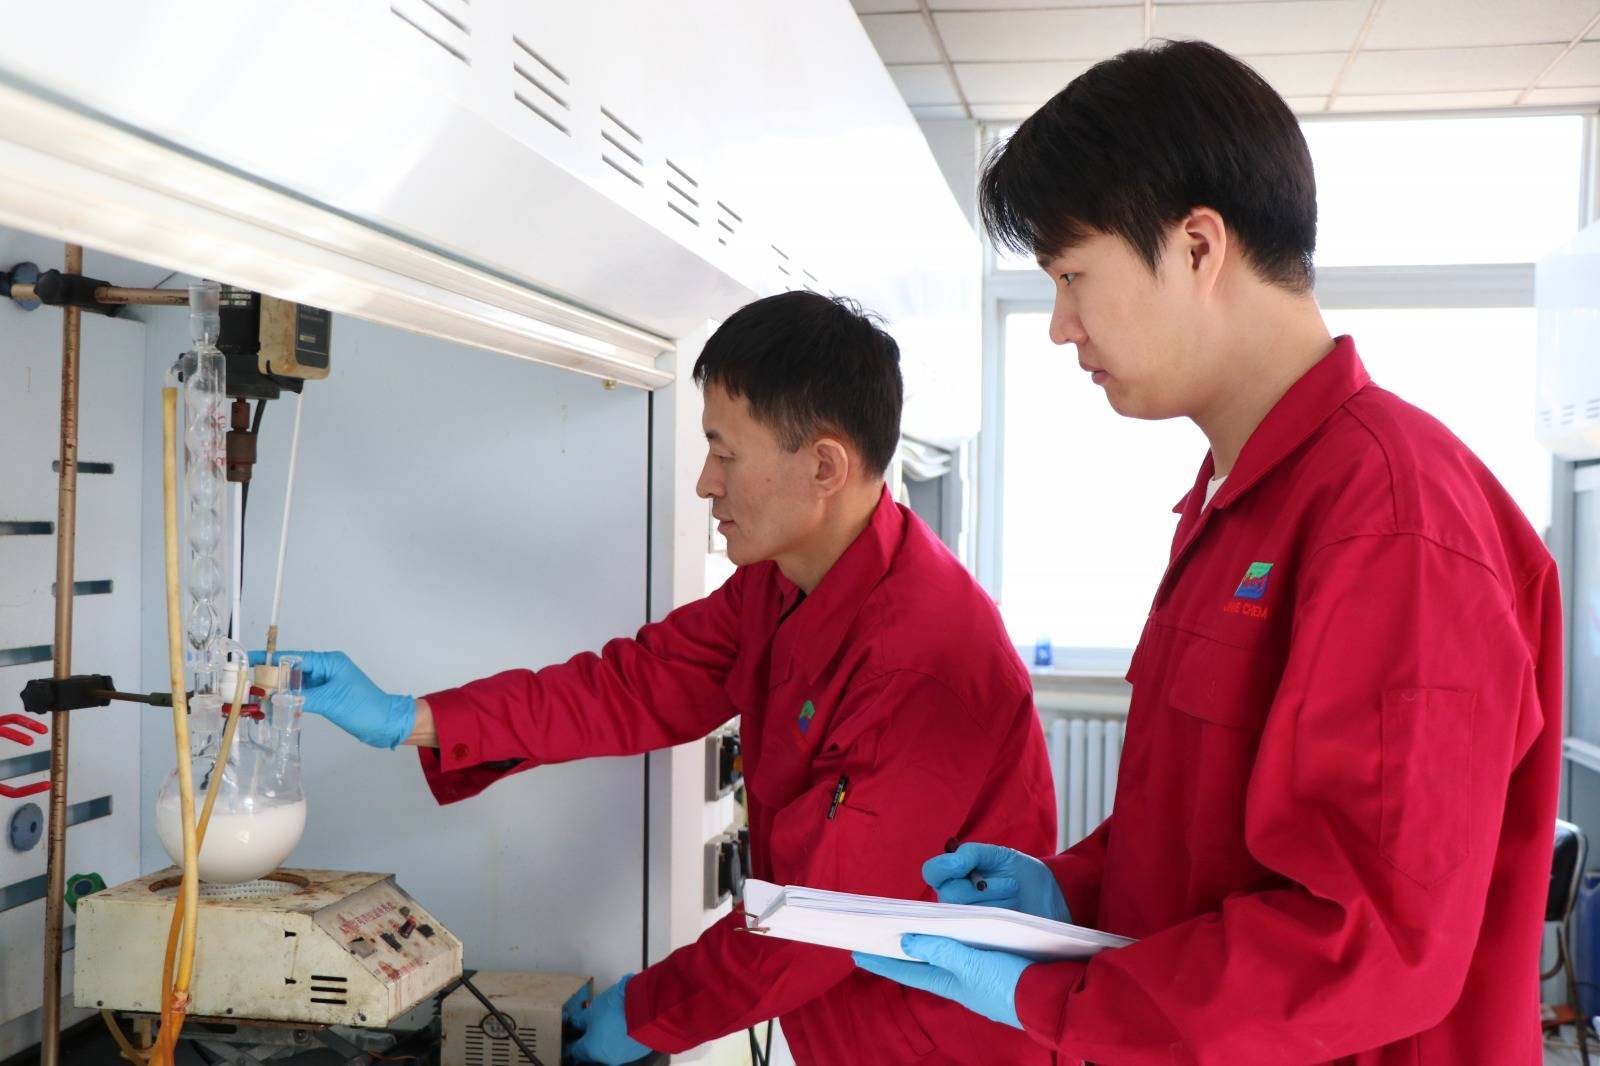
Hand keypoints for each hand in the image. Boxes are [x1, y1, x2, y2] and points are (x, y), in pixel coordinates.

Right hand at [248, 650, 415, 748]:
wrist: (386, 724)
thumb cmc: (365, 707)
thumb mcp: (331, 701)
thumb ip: (302, 697)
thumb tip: (276, 697)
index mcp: (329, 662)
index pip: (293, 657)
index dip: (269, 659)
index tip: (247, 661)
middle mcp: (326, 669)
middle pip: (291, 670)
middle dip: (269, 677)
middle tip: (245, 685)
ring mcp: (326, 684)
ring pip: (295, 684)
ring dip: (277, 691)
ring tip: (255, 698)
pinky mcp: (327, 698)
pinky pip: (302, 696)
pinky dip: (289, 701)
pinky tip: (275, 708)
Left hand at [567, 975, 651, 1063]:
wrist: (647, 1006)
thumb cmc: (618, 1007)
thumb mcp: (593, 1010)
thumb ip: (581, 1020)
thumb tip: (577, 1023)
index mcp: (591, 1049)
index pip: (576, 1051)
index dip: (573, 1041)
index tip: (573, 1036)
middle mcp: (606, 1058)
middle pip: (593, 1053)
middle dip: (591, 1042)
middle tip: (592, 1028)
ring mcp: (623, 1057)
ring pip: (610, 1051)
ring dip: (608, 1041)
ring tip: (610, 1025)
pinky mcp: (638, 1052)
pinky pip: (625, 1048)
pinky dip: (622, 1040)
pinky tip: (624, 1026)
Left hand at [853, 935, 1030, 1028]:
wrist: (1050, 998)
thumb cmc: (1010, 985)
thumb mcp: (972, 966)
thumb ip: (941, 951)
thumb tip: (906, 941)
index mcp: (949, 982)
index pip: (907, 970)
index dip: (882, 961)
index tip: (857, 953)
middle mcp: (958, 980)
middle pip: (921, 963)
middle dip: (899, 952)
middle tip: (877, 937)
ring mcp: (976, 976)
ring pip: (941, 957)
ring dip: (922, 945)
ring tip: (904, 933)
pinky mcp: (993, 967)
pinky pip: (962, 952)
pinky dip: (949, 942)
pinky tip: (949, 933)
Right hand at [923, 843, 1069, 922]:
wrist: (1051, 901)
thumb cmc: (1023, 876)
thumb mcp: (1000, 856)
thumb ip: (973, 853)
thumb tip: (955, 861)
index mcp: (954, 878)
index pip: (932, 872)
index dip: (944, 867)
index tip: (964, 864)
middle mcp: (954, 903)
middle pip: (950, 894)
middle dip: (983, 887)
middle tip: (1011, 884)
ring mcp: (966, 924)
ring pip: (968, 914)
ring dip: (998, 902)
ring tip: (1016, 898)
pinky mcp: (982, 944)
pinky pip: (982, 933)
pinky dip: (1003, 919)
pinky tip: (1015, 914)